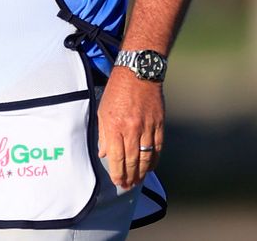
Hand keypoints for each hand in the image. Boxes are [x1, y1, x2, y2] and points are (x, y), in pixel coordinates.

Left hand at [97, 68, 164, 190]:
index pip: (116, 156)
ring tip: (138, 181)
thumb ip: (103, 134)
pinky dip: (154, 159)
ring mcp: (147, 127)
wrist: (138, 74)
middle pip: (132, 160)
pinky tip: (150, 167)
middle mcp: (131, 129)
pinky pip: (157, 147)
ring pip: (146, 156)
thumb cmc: (116, 91)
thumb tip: (103, 154)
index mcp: (114, 126)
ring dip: (142, 172)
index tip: (118, 182)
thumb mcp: (102, 111)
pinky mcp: (159, 124)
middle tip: (128, 186)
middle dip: (130, 176)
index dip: (117, 172)